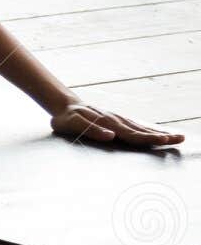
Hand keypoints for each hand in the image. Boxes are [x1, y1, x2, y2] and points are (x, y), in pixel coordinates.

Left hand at [51, 103, 184, 147]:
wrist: (63, 104)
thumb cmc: (66, 118)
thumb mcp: (73, 124)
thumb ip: (91, 130)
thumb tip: (111, 136)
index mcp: (108, 124)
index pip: (132, 134)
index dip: (148, 138)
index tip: (164, 141)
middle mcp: (116, 121)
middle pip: (142, 131)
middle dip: (162, 136)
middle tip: (180, 139)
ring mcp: (118, 119)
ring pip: (142, 128)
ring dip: (160, 133)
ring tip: (178, 137)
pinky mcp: (117, 120)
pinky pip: (137, 126)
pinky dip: (150, 130)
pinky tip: (161, 134)